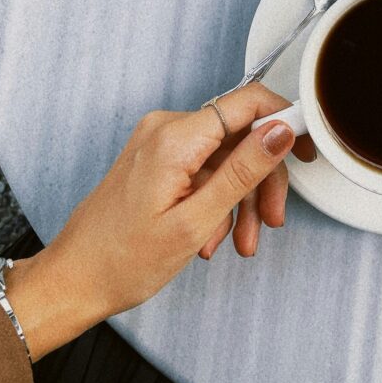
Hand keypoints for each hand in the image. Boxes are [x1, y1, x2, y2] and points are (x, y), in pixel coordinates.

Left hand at [6, 83, 313, 360]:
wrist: (74, 280)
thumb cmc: (122, 259)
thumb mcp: (196, 221)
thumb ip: (242, 171)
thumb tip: (280, 131)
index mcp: (175, 136)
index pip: (248, 102)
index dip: (285, 120)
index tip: (307, 149)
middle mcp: (166, 128)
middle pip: (240, 135)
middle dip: (261, 179)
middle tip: (271, 220)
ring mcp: (160, 142)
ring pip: (225, 156)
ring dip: (240, 198)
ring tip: (241, 241)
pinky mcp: (158, 158)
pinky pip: (204, 167)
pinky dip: (217, 198)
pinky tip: (213, 235)